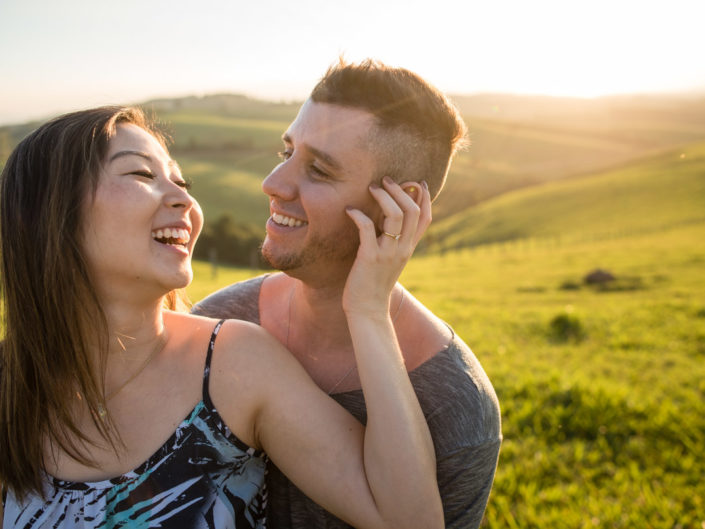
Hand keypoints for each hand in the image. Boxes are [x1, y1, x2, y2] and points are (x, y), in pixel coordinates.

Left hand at [343, 177, 430, 317]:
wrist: (368, 310)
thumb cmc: (374, 283)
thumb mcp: (390, 260)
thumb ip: (393, 240)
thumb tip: (387, 218)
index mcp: (409, 248)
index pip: (426, 218)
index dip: (425, 197)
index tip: (417, 182)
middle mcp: (403, 249)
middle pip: (412, 210)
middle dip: (401, 189)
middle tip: (385, 180)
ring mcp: (388, 253)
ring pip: (395, 215)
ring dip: (383, 196)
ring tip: (371, 187)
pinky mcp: (370, 258)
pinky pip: (367, 228)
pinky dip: (358, 215)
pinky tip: (349, 210)